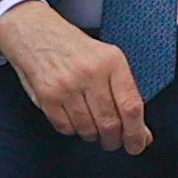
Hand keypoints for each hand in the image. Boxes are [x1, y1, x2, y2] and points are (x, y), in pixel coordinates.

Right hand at [0, 0, 147, 151]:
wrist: (35, 32)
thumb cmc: (74, 48)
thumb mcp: (106, 61)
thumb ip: (125, 95)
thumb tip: (142, 133)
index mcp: (112, 61)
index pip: (131, 106)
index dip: (136, 133)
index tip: (137, 145)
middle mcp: (90, 72)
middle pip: (110, 124)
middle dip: (113, 140)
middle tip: (112, 141)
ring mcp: (66, 85)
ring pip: (88, 129)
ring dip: (92, 134)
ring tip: (90, 124)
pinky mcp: (47, 95)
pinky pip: (66, 128)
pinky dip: (72, 128)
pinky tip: (72, 116)